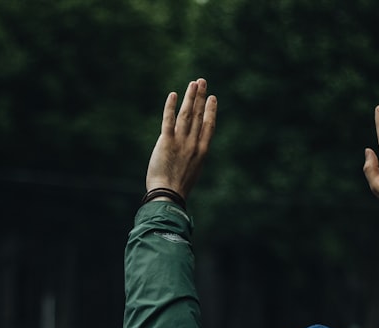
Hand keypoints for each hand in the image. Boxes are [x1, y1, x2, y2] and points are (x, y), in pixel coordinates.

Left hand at [145, 78, 217, 198]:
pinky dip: (171, 107)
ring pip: (186, 114)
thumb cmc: (178, 187)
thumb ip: (193, 157)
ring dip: (190, 97)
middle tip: (202, 81)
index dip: (210, 110)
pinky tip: (173, 95)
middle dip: (200, 97)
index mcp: (202, 151)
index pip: (209, 125)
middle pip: (198, 115)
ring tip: (193, 83)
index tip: (212, 97)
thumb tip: (193, 152)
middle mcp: (193, 143)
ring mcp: (181, 142)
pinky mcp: (166, 142)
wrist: (168, 194)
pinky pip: (169, 120)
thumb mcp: (193, 171)